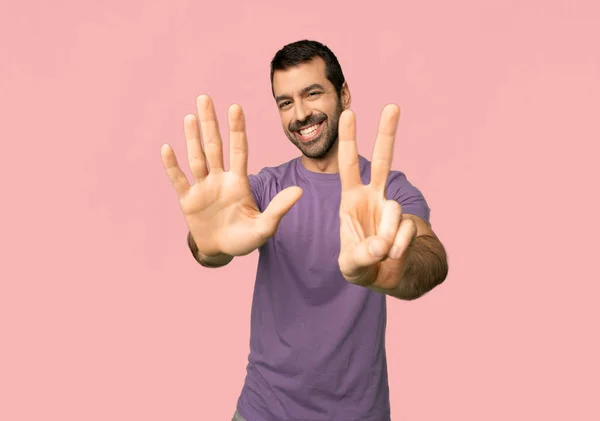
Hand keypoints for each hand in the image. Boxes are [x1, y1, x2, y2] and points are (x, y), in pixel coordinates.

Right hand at [161, 95, 302, 256]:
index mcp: (239, 182)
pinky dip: (172, 166)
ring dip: (192, 138)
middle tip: (204, 98)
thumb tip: (299, 191)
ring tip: (190, 116)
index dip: (236, 130)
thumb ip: (279, 208)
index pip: (239, 150)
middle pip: (214, 146)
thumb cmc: (245, 239)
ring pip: (196, 157)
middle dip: (210, 123)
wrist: (222, 252)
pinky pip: (179, 180)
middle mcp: (219, 179)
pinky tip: (167, 148)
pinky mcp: (188, 200)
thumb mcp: (265, 227)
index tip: (235, 107)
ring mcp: (202, 187)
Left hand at [337, 105, 416, 287]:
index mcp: (351, 199)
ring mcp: (392, 209)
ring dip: (385, 236)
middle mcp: (373, 197)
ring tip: (379, 252)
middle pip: (383, 161)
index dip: (348, 140)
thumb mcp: (350, 264)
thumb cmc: (358, 264)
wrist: (382, 276)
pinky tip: (392, 255)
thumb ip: (362, 255)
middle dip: (387, 134)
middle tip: (392, 105)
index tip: (349, 113)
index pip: (349, 165)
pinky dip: (398, 248)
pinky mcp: (407, 222)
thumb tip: (382, 245)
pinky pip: (405, 231)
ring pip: (393, 210)